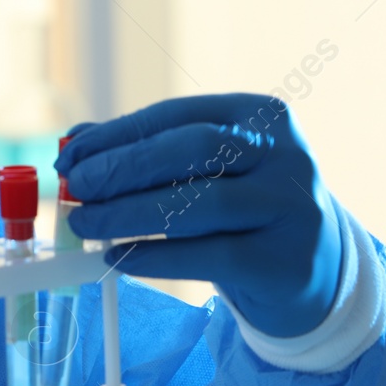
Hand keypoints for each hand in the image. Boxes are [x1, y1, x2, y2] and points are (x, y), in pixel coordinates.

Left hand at [56, 93, 343, 337]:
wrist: (316, 271)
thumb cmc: (243, 210)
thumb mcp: (205, 172)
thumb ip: (145, 152)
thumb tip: (73, 145)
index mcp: (260, 115)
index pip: (176, 116)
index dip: (117, 135)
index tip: (70, 158)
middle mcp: (285, 154)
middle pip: (192, 150)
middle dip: (123, 168)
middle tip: (75, 189)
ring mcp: (293, 207)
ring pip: (201, 204)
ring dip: (130, 214)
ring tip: (86, 225)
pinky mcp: (287, 261)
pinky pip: (210, 257)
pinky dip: (157, 257)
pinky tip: (120, 258)